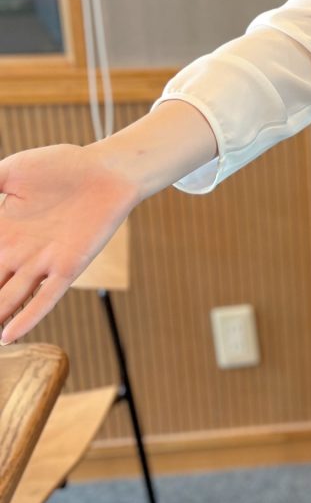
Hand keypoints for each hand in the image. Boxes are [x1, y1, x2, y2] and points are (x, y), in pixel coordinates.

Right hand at [0, 144, 139, 344]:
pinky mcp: (68, 267)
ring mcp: (42, 262)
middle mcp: (18, 252)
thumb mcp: (11, 172)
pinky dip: (27, 317)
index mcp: (3, 231)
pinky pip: (45, 298)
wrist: (107, 171)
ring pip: (9, 298)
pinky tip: (7, 336)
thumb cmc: (62, 166)